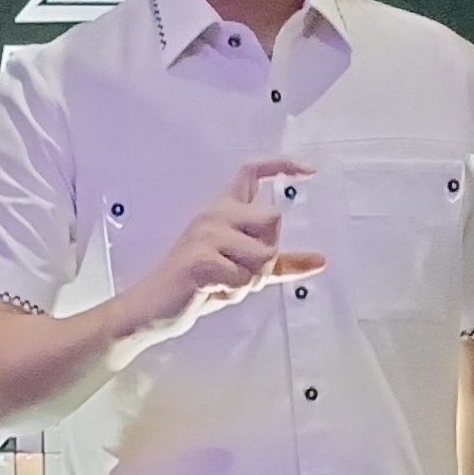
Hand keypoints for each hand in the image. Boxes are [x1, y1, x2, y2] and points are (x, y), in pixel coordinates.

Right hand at [128, 159, 322, 339]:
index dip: (282, 165)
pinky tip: (211, 291)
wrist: (153, 309)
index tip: (310, 171)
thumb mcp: (244, 272)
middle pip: (274, 220)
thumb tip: (320, 261)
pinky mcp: (200, 257)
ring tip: (224, 284)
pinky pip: (244, 277)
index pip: (252, 172)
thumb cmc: (197, 288)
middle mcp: (214, 214)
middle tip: (241, 274)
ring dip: (252, 281)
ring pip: (264, 253)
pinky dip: (235, 292)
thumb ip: (279, 264)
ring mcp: (206, 233)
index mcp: (222, 211)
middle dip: (268, 257)